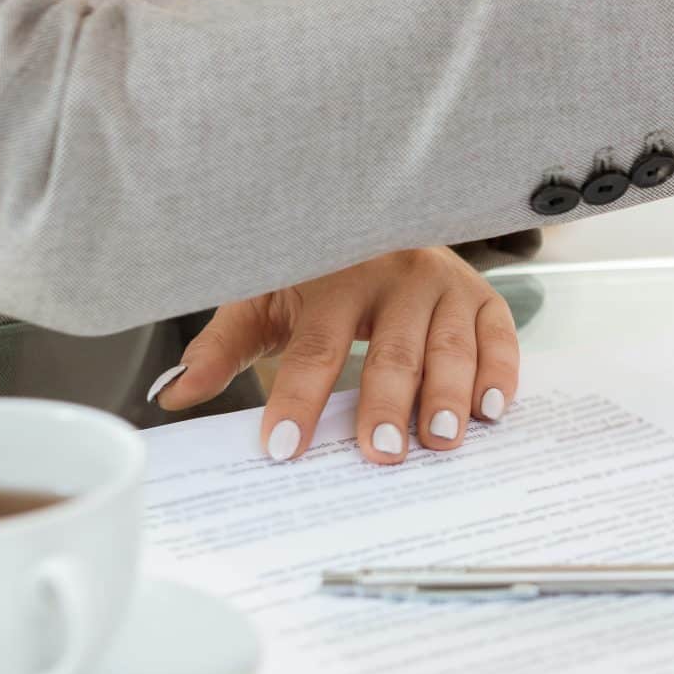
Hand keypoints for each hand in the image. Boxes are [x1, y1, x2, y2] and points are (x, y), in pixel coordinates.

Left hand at [149, 247, 518, 465]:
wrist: (378, 220)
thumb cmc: (318, 272)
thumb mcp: (265, 298)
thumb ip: (222, 347)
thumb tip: (172, 395)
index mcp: (334, 276)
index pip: (313, 346)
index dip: (298, 398)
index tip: (283, 447)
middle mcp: (395, 274)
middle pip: (391, 350)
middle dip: (386, 404)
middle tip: (380, 453)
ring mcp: (444, 284)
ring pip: (449, 345)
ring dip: (448, 394)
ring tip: (440, 440)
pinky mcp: (482, 296)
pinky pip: (499, 335)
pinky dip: (501, 372)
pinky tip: (492, 410)